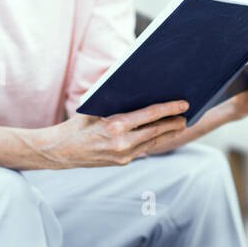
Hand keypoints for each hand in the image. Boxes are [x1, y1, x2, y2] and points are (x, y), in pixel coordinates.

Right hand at [30, 100, 189, 167]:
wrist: (61, 151)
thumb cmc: (77, 124)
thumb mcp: (95, 107)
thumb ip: (115, 98)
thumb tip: (137, 84)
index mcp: (115, 125)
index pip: (150, 115)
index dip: (170, 109)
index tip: (184, 104)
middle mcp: (122, 142)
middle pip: (157, 131)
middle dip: (174, 123)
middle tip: (187, 116)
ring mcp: (123, 155)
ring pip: (153, 142)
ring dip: (167, 133)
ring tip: (179, 125)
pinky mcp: (122, 162)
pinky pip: (143, 149)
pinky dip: (154, 140)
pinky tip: (161, 135)